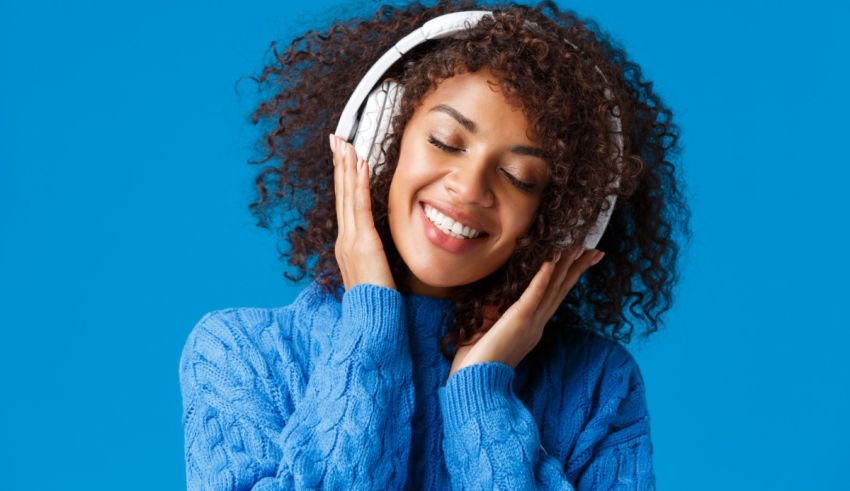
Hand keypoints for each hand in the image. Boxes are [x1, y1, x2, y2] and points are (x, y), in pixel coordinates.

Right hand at [329, 133, 396, 291]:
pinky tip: (359, 165)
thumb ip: (375, 258)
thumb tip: (380, 249)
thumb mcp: (375, 274)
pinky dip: (358, 183)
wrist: (371, 321)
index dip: (342, 179)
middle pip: (341, 194)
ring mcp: (350, 240)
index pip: (344, 205)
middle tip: (336, 139)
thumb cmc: (377, 303)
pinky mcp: (362, 242)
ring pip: (347, 196)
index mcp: (347, 246)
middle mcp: (344, 240)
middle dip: (339, 164)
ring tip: (346, 143)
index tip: (342, 157)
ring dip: (346, 167)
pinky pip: (359, 206)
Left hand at [448, 247, 605, 378]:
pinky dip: (541, 278)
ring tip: (578, 245)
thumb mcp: (492, 335)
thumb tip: (495, 302)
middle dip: (578, 267)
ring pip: (553, 287)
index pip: (555, 296)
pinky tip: (550, 261)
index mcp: (533, 327)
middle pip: (561, 288)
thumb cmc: (479, 364)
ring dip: (565, 264)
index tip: (584, 260)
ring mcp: (530, 322)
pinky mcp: (518, 321)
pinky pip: (532, 296)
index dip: (570, 276)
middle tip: (595, 248)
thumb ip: (499, 318)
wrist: (476, 386)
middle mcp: (537, 324)